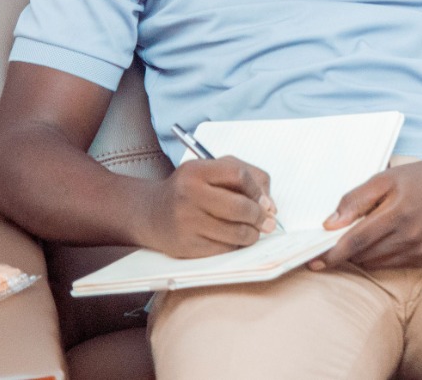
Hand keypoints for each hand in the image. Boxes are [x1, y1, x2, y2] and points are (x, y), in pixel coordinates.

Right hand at [139, 157, 276, 257]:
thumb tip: (270, 207)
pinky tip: (234, 240)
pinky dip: (235, 246)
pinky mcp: (186, 246)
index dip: (257, 190)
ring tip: (254, 232)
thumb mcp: (212, 171)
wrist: (151, 213)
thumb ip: (247, 177)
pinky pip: (224, 249)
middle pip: (240, 207)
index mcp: (196, 170)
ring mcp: (186, 222)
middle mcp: (188, 194)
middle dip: (260, 217)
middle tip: (268, 222)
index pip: (239, 175)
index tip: (264, 201)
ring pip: (235, 232)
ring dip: (252, 234)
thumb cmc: (190, 189)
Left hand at [310, 151, 421, 270]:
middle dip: (343, 252)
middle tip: (332, 242)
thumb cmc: (420, 178)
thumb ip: (355, 200)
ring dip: (361, 255)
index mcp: (397, 213)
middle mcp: (410, 236)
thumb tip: (329, 225)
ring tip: (362, 235)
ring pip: (375, 263)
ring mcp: (419, 250)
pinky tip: (384, 239)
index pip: (355, 242)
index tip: (312, 262)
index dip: (330, 254)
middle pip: (362, 255)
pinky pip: (391, 265)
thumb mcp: (385, 178)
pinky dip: (379, 257)